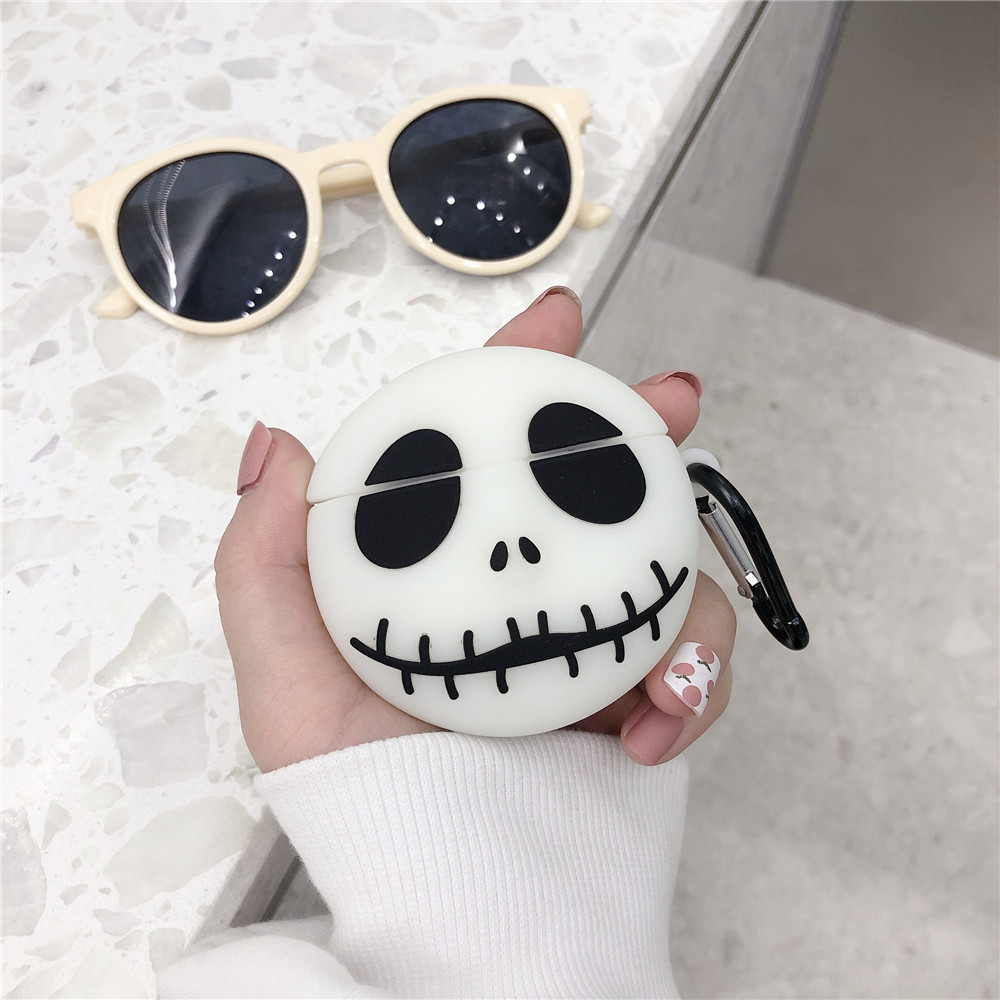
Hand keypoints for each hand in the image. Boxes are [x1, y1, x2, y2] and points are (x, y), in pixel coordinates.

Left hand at [215, 287, 735, 771]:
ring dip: (685, 581)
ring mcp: (585, 633)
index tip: (556, 320)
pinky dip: (692, 688)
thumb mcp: (283, 671)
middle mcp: (519, 582)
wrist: (439, 884)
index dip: (520, 371)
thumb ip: (266, 558)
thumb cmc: (356, 781)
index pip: (480, 445)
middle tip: (672, 402)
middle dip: (641, 431)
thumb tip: (277, 442)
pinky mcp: (635, 690)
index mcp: (445, 557)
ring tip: (667, 642)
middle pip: (594, 483)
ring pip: (665, 565)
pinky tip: (654, 726)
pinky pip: (693, 665)